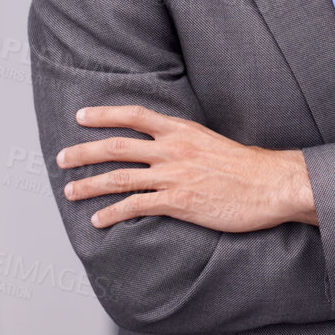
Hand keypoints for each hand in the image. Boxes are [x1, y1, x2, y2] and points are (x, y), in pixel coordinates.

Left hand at [56, 105, 315, 230]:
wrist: (272, 184)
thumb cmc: (250, 167)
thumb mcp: (215, 142)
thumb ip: (189, 143)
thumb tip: (172, 148)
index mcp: (183, 131)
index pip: (135, 116)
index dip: (104, 114)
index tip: (81, 116)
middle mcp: (173, 150)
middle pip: (116, 147)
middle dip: (83, 153)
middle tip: (62, 158)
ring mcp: (173, 176)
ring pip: (118, 178)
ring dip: (89, 186)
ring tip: (70, 192)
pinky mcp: (178, 202)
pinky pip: (135, 207)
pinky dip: (112, 214)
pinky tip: (99, 220)